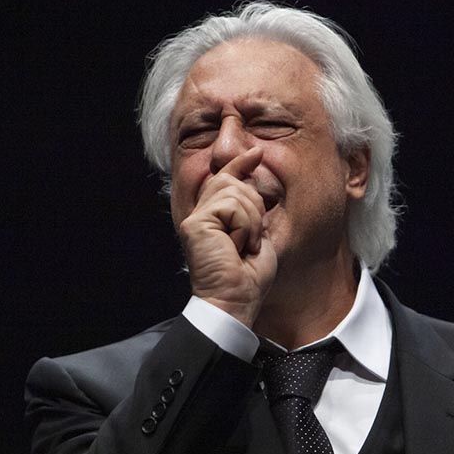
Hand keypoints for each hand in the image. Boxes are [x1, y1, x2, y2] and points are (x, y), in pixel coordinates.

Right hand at [175, 146, 276, 327]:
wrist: (236, 300)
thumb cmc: (248, 277)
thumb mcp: (256, 233)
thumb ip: (252, 207)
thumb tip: (254, 172)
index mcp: (214, 217)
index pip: (224, 178)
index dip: (240, 163)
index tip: (257, 152)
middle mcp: (201, 214)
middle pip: (231, 180)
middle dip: (253, 203)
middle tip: (252, 236)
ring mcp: (196, 218)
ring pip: (234, 192)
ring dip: (251, 220)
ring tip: (245, 245)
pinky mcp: (196, 224)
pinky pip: (231, 206)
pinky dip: (244, 225)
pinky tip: (239, 246)